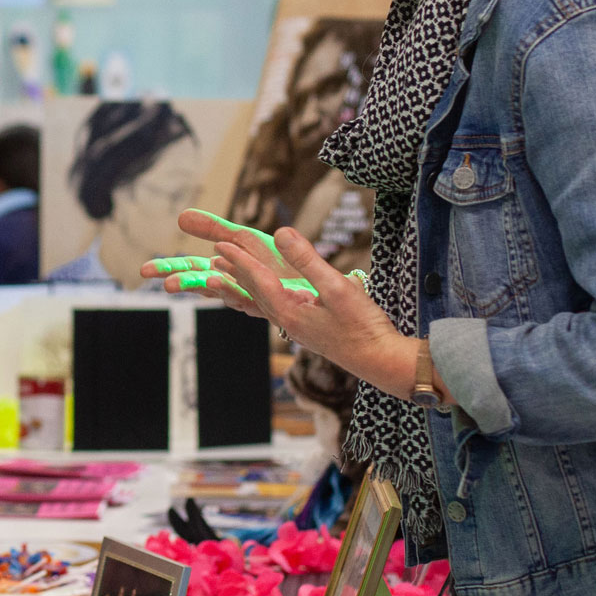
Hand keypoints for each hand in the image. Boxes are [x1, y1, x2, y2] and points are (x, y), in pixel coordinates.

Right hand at [141, 210, 292, 305]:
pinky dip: (228, 286)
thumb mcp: (242, 238)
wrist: (314, 278)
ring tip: (173, 283)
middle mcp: (234, 285)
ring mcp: (251, 294)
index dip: (169, 269)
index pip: (191, 271)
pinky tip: (215, 276)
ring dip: (197, 285)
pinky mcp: (269, 298)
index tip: (145, 271)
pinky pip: (246, 293)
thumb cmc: (277, 262)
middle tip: (153, 279)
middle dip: (177, 279)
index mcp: (223, 271)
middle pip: (200, 282)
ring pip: (219, 291)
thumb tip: (180, 216)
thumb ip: (213, 228)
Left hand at [147, 211, 424, 400]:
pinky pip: (275, 309)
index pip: (257, 280)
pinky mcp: (308, 330)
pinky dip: (262, 296)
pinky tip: (266, 295)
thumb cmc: (363, 325)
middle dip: (232, 272)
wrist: (381, 362)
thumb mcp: (336, 288)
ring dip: (243, 285)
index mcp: (290, 311)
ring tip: (225, 275)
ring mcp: (296, 328)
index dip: (239, 260)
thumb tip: (280, 233)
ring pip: (261, 303)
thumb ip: (307, 261)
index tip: (219, 243)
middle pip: (252, 292)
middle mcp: (287, 322)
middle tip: (213, 253)